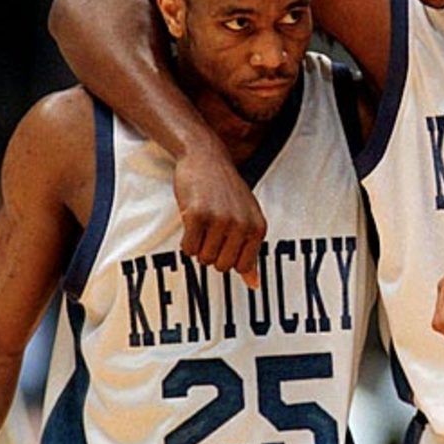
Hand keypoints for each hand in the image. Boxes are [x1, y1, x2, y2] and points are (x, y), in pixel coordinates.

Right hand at [174, 144, 265, 287]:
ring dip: (198, 246)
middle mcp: (241, 225)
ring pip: (203, 259)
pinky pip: (188, 249)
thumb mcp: (247, 218)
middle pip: (221, 266)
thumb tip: (254, 285)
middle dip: (211, 253)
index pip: (241, 267)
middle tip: (210, 231)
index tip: (224, 241)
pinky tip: (191, 222)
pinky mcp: (196, 216)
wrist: (206, 158)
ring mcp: (220, 220)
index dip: (228, 258)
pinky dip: (186, 241)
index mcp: (257, 227)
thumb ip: (250, 251)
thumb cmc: (227, 191)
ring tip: (203, 224)